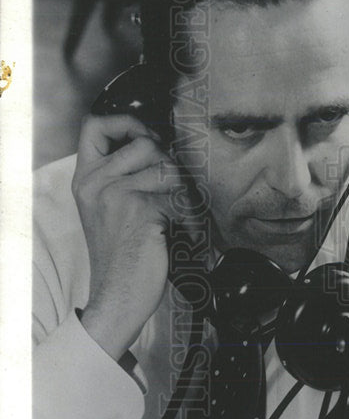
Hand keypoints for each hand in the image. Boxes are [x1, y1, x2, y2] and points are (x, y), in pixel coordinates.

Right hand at [72, 114, 189, 357]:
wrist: (118, 296)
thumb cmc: (125, 255)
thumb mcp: (111, 210)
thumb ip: (124, 177)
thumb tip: (160, 145)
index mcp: (86, 179)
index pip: (94, 125)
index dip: (126, 122)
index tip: (149, 137)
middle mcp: (96, 182)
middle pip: (148, 144)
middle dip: (171, 168)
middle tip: (175, 199)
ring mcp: (116, 194)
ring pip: (170, 168)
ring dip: (185, 193)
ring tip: (180, 219)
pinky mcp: (141, 209)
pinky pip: (182, 196)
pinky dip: (192, 217)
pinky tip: (184, 235)